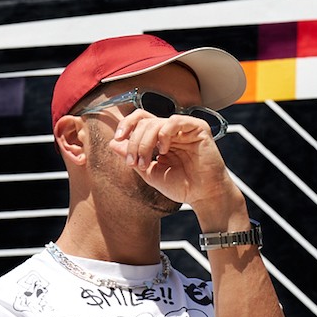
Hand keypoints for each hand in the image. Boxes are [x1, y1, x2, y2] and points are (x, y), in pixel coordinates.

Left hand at [110, 107, 237, 217]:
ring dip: (144, 143)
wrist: (202, 196)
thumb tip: (113, 143)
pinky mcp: (198, 128)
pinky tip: (164, 150)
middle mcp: (172, 130)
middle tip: (134, 163)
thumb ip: (132, 156)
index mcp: (161, 137)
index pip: (140, 120)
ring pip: (155, 122)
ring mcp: (185, 128)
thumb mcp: (149, 172)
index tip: (117, 140)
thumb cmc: (181, 186)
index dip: (126, 126)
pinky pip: (174, 121)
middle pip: (144, 121)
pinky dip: (164, 135)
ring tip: (146, 163)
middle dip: (134, 142)